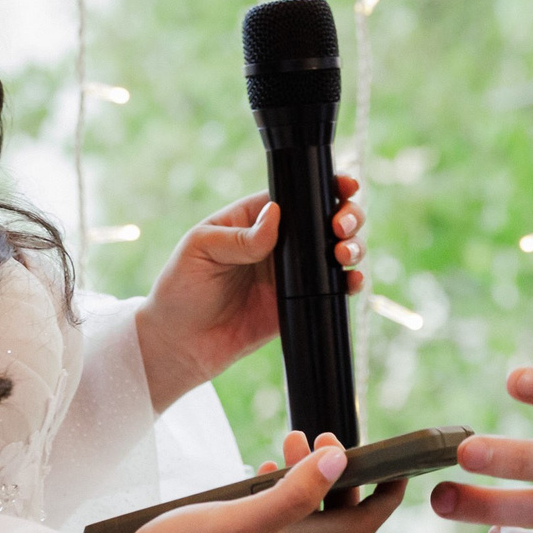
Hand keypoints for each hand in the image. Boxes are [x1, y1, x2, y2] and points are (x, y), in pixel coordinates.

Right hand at [76, 432, 401, 532]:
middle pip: (335, 514)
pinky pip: (272, 514)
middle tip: (324, 434)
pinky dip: (277, 486)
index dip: (388, 495)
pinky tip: (260, 469)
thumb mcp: (246, 517)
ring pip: (302, 511)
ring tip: (291, 441)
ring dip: (307, 475)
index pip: (363, 524)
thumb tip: (342, 462)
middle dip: (341, 472)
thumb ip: (296, 492)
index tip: (404, 463)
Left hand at [134, 177, 365, 408]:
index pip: (296, 195)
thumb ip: (239, 237)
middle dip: (346, 215)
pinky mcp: (299, 304)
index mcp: (254, 219)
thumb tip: (276, 214)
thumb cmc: (180, 289)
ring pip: (335, 251)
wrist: (180, 345)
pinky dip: (350, 282)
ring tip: (344, 253)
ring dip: (352, 246)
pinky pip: (333, 289)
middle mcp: (278, 242)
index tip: (344, 186)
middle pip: (325, 218)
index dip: (324, 187)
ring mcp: (291, 274)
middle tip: (342, 225)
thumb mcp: (199, 250)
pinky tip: (351, 281)